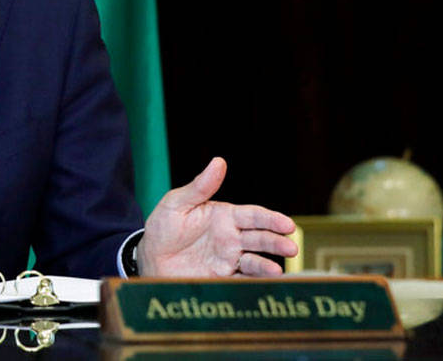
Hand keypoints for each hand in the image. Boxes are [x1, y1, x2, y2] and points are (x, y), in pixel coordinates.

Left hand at [137, 157, 297, 276]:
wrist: (151, 259)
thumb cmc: (163, 228)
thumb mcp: (176, 204)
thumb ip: (199, 187)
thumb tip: (219, 161)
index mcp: (224, 216)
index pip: (253, 215)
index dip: (271, 219)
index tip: (287, 224)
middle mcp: (232, 237)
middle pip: (260, 238)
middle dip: (276, 242)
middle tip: (291, 247)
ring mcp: (229, 258)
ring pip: (255, 260)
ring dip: (268, 264)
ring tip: (278, 270)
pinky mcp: (223, 277)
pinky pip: (242, 279)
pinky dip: (255, 280)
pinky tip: (263, 281)